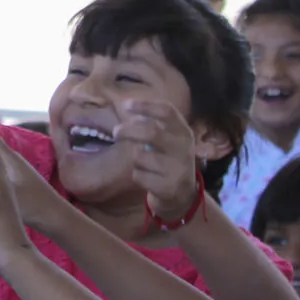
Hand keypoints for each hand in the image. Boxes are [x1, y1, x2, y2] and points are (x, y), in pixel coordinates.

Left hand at [112, 99, 199, 223]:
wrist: (183, 195)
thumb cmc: (168, 159)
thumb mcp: (168, 140)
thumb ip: (151, 124)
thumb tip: (127, 108)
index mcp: (183, 132)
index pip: (167, 112)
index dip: (145, 106)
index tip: (126, 105)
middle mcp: (183, 149)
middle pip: (151, 132)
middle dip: (128, 130)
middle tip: (116, 132)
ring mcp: (177, 169)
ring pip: (140, 156)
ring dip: (135, 158)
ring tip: (144, 163)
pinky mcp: (168, 187)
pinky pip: (138, 175)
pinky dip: (137, 175)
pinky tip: (149, 178)